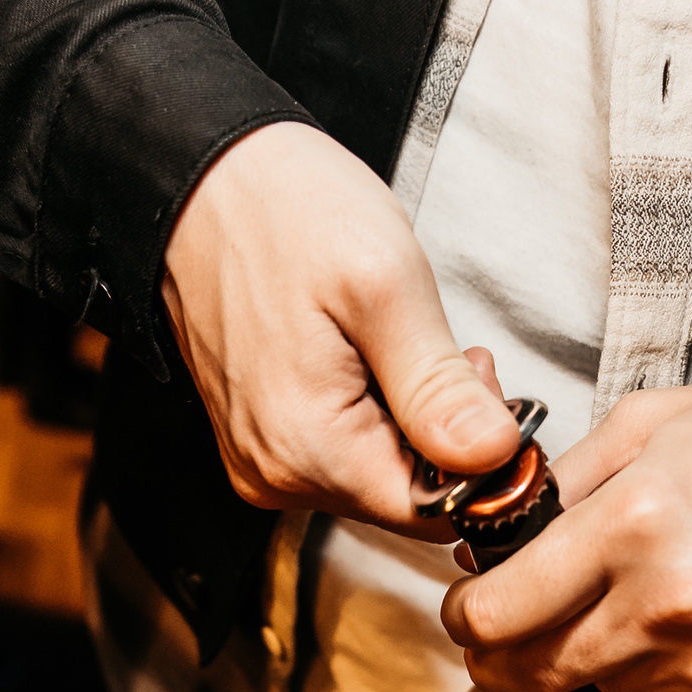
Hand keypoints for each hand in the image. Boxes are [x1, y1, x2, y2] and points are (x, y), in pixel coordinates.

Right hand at [162, 121, 517, 532]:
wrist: (198, 179)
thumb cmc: (286, 212)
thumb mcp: (385, 286)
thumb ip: (438, 387)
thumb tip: (493, 457)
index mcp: (308, 449)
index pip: (437, 513)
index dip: (484, 460)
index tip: (483, 381)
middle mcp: (278, 474)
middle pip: (410, 498)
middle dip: (450, 434)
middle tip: (453, 350)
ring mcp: (265, 460)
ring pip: (383, 475)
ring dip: (417, 421)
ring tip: (405, 341)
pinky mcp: (264, 438)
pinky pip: (347, 452)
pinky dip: (380, 414)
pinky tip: (374, 355)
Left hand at [440, 379, 691, 691]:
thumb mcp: (650, 425)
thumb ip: (559, 485)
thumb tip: (487, 544)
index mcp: (635, 525)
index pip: (495, 615)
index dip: (466, 616)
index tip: (471, 605)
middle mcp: (668, 609)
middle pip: (531, 673)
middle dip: (509, 650)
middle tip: (524, 619)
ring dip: (598, 658)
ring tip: (647, 599)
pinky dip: (660, 682)